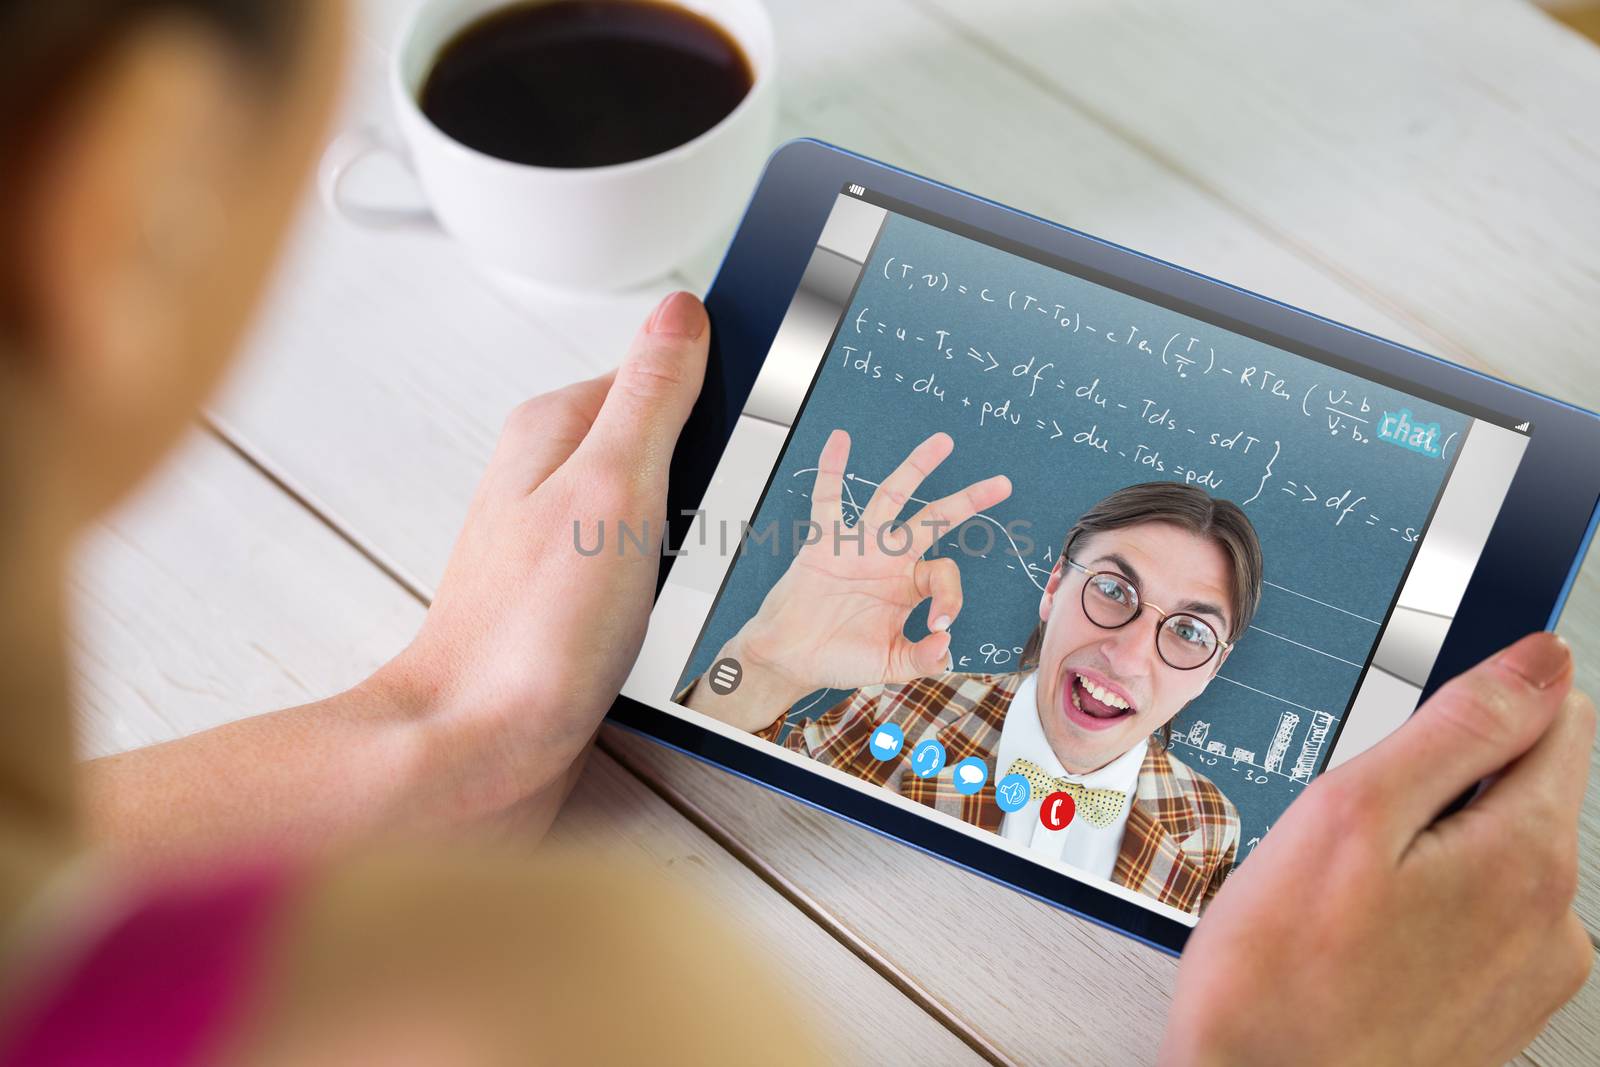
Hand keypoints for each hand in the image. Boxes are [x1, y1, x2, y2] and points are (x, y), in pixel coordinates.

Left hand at [369, 291, 708, 820]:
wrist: (476, 752)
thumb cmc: (530, 633)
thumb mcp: (610, 488)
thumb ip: (653, 396)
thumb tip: (684, 311)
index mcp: (557, 428)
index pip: (662, 369)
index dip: (723, 393)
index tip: (765, 420)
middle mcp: (555, 478)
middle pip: (671, 444)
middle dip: (716, 478)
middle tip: (728, 518)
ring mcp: (567, 542)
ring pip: (669, 515)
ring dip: (702, 541)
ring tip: (705, 577)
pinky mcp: (581, 601)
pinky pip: (654, 572)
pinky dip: (682, 587)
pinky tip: (690, 614)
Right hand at [696, 431, 1009, 728]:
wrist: (790, 658)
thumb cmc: (838, 659)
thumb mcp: (889, 665)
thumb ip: (921, 659)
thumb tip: (946, 647)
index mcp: (908, 586)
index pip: (944, 575)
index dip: (951, 597)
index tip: (937, 627)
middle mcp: (888, 559)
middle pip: (934, 519)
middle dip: (968, 501)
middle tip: (1002, 484)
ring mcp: (858, 546)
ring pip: (892, 496)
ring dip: (916, 468)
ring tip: (943, 443)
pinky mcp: (825, 542)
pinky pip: (828, 498)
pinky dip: (832, 468)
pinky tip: (840, 439)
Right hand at [1161, 632, 1594, 1066]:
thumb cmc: (1282, 980)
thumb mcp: (1350, 815)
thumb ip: (1457, 725)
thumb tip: (1538, 661)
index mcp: (1525, 855)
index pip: (1560, 715)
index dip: (1490, 689)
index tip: (1433, 706)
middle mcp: (1553, 920)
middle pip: (1523, 787)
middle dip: (1443, 781)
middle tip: (1354, 820)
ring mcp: (1531, 974)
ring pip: (1495, 855)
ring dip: (1432, 849)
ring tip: (1346, 890)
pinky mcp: (1498, 1011)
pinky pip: (1479, 920)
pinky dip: (1427, 910)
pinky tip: (1362, 935)